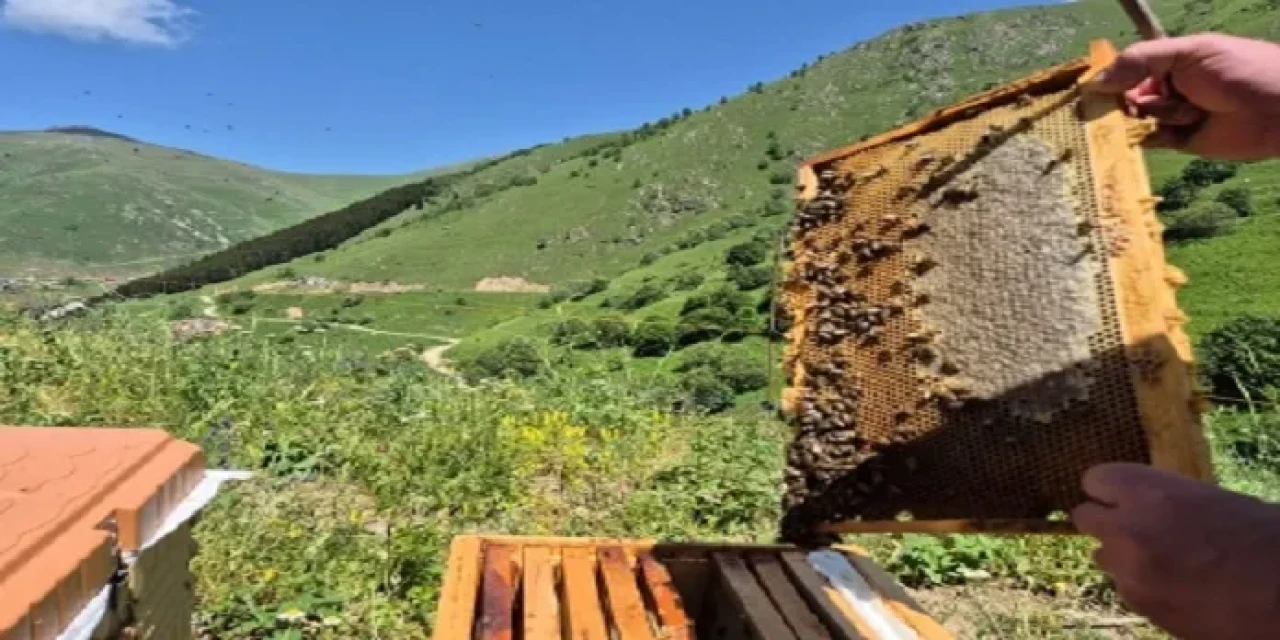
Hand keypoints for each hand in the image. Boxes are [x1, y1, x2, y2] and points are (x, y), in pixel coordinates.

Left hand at [1072, 463, 1279, 638]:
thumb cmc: (1264, 537)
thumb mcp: (1210, 499)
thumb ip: (1162, 499)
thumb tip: (1138, 504)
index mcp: (1149, 492)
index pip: (1095, 479)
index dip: (1110, 489)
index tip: (1121, 495)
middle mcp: (1127, 530)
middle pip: (1085, 518)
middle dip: (1107, 522)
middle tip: (1135, 527)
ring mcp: (1130, 573)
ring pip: (1103, 558)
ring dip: (1123, 557)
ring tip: (1167, 561)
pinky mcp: (1142, 608)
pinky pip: (1125, 589)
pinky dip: (1143, 587)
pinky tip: (1179, 588)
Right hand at [1088, 34, 1279, 159]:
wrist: (1278, 109)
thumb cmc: (1238, 70)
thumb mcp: (1190, 52)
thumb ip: (1141, 60)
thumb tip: (1095, 80)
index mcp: (1169, 61)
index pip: (1126, 68)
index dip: (1110, 78)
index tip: (1093, 90)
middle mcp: (1167, 86)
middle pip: (1125, 97)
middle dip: (1126, 102)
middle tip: (1136, 104)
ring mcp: (1172, 114)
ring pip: (1137, 120)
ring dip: (1154, 116)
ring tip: (1188, 113)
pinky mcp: (1180, 141)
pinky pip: (1151, 141)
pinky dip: (1152, 137)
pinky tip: (1173, 131)